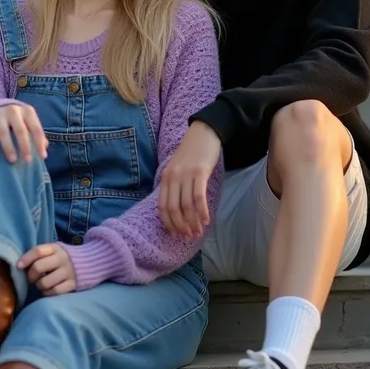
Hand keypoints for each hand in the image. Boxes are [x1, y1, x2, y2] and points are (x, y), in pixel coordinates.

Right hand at [0, 104, 47, 162]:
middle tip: (28, 161)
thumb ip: (36, 133)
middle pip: (20, 130)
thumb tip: (44, 148)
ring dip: (8, 147)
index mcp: (28, 111)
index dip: (39, 143)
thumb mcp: (29, 122)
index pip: (36, 129)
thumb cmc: (19, 120)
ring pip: (3, 133)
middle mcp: (13, 111)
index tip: (42, 157)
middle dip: (25, 147)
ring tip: (13, 160)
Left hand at [18, 243, 76, 295]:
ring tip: (41, 283)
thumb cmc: (61, 258)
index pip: (38, 251)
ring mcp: (68, 272)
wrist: (87, 263)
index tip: (19, 266)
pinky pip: (54, 292)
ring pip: (44, 283)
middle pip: (38, 267)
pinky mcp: (72, 284)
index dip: (26, 258)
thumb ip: (39, 255)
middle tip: (32, 278)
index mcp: (55, 248)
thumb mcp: (53, 251)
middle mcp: (62, 258)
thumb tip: (20, 266)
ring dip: (39, 286)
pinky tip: (49, 289)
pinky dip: (47, 292)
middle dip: (30, 276)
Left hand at [159, 121, 220, 238]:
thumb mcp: (177, 168)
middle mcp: (173, 177)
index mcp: (165, 177)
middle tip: (189, 236)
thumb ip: (174, 184)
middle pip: (173, 208)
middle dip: (180, 226)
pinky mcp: (200, 172)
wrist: (204, 132)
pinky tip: (207, 219)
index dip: (168, 223)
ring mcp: (185, 174)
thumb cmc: (192, 152)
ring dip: (192, 222)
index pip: (162, 206)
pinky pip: (199, 197)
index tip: (175, 234)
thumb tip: (176, 208)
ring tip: (199, 231)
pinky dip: (202, 211)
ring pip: (186, 205)